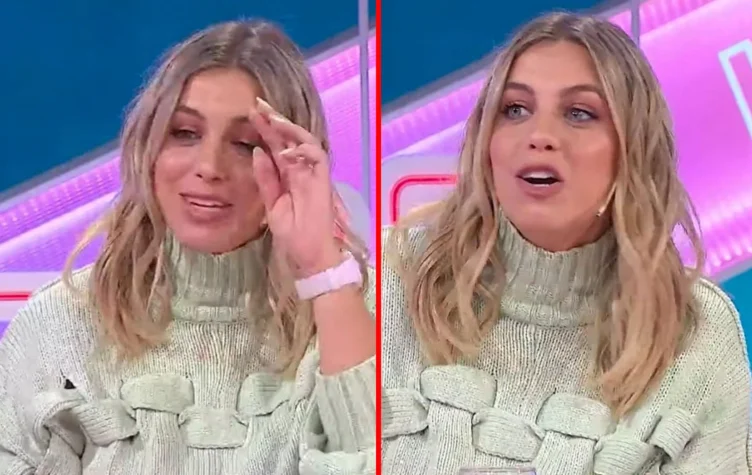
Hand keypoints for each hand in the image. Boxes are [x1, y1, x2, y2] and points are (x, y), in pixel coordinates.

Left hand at [250, 98, 341, 276]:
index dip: (265, 128)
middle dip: (275, 119)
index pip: (276, 145)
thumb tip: (256, 151)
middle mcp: (301, 170)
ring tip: (271, 119)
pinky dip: (303, 149)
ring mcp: (313, 174)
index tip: (250, 112)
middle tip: (258, 103)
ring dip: (289, 128)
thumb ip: (265, 178)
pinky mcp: (323, 180)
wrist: (308, 255)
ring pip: (305, 141)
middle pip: (289, 138)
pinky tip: (286, 151)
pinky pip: (317, 157)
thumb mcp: (271, 204)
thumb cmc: (292, 234)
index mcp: (287, 174)